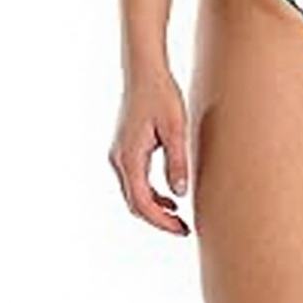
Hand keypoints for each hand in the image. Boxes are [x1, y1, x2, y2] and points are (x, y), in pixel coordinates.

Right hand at [108, 68, 190, 235]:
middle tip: (184, 228)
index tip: (182, 230)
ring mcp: (118, 154)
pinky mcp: (124, 148)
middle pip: (135, 203)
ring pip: (133, 193)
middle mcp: (118, 160)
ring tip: (179, 216)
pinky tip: (169, 194)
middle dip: (158, 219)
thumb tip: (180, 194)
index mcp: (130, 158)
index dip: (162, 221)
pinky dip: (149, 193)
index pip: (142, 203)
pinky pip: (134, 180)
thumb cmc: (161, 95)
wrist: (144, 72)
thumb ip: (177, 161)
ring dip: (154, 207)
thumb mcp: (176, 128)